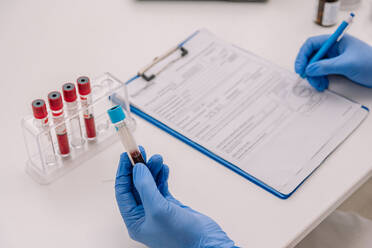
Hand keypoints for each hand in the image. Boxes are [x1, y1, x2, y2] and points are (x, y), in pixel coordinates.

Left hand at [115, 147, 235, 247]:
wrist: (206, 244)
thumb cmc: (181, 236)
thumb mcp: (158, 209)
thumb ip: (145, 187)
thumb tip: (137, 169)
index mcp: (134, 220)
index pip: (123, 192)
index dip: (123, 172)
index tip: (126, 156)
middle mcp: (144, 215)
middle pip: (136, 185)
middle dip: (139, 168)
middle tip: (142, 152)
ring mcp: (157, 210)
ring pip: (150, 184)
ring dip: (152, 170)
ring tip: (157, 158)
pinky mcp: (170, 206)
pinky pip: (161, 187)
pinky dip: (162, 176)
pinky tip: (164, 168)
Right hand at [295, 34, 371, 90]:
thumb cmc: (371, 63)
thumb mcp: (347, 64)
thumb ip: (326, 66)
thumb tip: (309, 69)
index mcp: (335, 41)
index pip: (312, 44)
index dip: (303, 56)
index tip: (300, 68)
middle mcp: (333, 49)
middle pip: (311, 56)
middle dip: (308, 68)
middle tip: (308, 78)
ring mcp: (333, 59)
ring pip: (314, 67)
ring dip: (313, 77)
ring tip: (318, 84)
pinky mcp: (335, 69)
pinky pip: (321, 73)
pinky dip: (319, 80)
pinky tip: (322, 85)